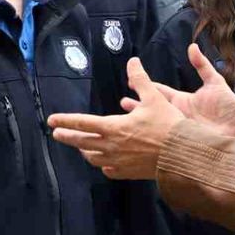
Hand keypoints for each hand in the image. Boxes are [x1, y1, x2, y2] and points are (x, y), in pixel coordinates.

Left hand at [50, 57, 183, 179]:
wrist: (182, 154)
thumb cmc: (168, 125)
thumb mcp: (154, 98)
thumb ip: (140, 79)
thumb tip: (132, 61)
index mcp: (114, 127)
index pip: (82, 123)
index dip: (65, 120)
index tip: (51, 121)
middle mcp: (111, 146)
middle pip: (82, 142)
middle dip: (67, 137)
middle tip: (57, 134)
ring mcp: (118, 162)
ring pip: (93, 158)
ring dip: (85, 151)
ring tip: (82, 147)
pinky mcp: (127, 173)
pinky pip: (109, 170)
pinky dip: (103, 165)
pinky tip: (104, 163)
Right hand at [124, 44, 234, 137]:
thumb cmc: (228, 105)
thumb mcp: (214, 82)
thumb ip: (202, 65)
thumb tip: (192, 46)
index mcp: (182, 100)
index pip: (159, 92)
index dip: (145, 87)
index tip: (131, 82)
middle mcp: (177, 114)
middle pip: (152, 109)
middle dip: (137, 107)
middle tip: (122, 105)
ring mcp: (178, 128)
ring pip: (155, 125)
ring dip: (141, 122)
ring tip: (126, 121)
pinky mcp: (181, 141)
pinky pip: (165, 139)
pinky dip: (153, 139)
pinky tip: (141, 140)